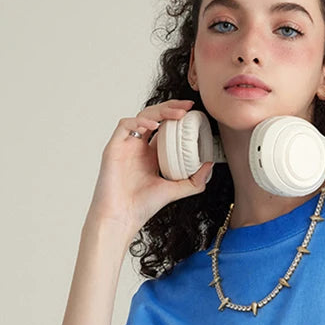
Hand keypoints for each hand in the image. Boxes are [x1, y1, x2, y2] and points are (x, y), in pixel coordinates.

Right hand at [86, 99, 212, 242]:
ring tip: (177, 115)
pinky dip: (140, 121)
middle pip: (154, 117)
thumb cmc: (142, 206)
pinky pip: (125, 125)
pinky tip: (154, 127)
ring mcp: (126, 145)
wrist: (122, 217)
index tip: (193, 112)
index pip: (165, 128)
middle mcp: (138, 146)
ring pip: (141, 117)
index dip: (177, 117)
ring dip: (159, 111)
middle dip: (171, 108)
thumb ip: (194, 180)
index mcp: (151, 154)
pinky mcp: (114, 147)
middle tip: (187, 107)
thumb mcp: (176, 190)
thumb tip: (210, 164)